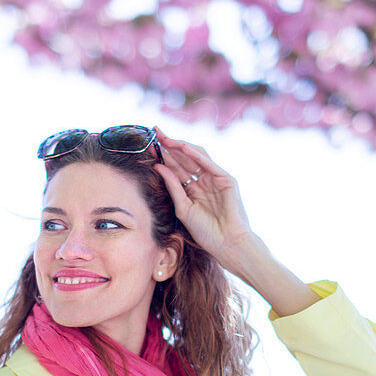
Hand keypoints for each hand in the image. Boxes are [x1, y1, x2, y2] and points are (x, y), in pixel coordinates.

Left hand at [152, 127, 254, 266]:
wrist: (227, 243)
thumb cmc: (206, 232)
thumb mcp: (183, 208)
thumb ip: (172, 186)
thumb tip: (157, 167)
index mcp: (193, 190)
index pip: (176, 168)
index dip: (163, 156)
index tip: (148, 145)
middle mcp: (204, 181)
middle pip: (184, 159)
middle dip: (169, 146)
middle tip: (155, 132)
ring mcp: (216, 179)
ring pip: (196, 157)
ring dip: (180, 146)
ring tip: (165, 137)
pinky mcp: (226, 180)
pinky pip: (209, 163)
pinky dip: (196, 154)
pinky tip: (182, 147)